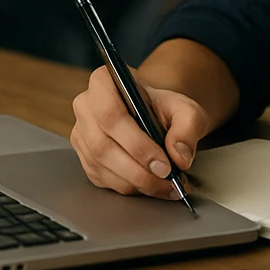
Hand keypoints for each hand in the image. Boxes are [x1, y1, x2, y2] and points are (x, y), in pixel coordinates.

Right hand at [70, 65, 212, 199]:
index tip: (163, 164)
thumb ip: (188, 128)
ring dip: (136, 182)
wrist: (153, 116)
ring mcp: (82, 134)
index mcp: (104, 82)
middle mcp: (86, 106)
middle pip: (104, 145)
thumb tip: (179, 156)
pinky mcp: (85, 158)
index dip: (137, 144)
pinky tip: (151, 185)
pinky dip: (129, 187)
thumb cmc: (163, 108)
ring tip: (166, 186)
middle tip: (168, 179)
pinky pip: (103, 179)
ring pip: (102, 166)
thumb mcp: (186, 109)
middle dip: (139, 170)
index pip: (111, 114)